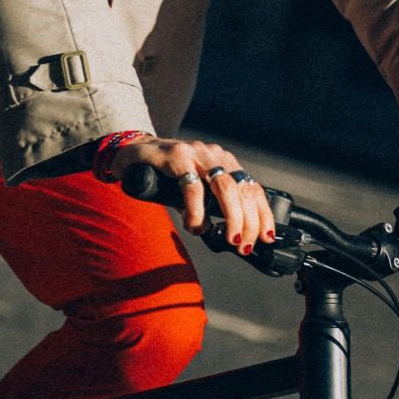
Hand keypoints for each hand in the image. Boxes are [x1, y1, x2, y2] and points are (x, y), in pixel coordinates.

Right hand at [112, 138, 275, 252]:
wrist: (132, 153)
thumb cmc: (165, 177)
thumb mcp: (195, 191)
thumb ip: (211, 207)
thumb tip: (230, 236)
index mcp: (225, 163)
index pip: (253, 188)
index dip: (263, 213)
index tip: (266, 236)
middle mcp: (215, 156)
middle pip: (243, 190)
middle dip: (248, 222)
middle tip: (243, 245)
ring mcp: (196, 154)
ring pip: (225, 188)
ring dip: (231, 218)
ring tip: (228, 238)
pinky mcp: (176, 157)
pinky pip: (193, 188)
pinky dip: (197, 211)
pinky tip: (195, 225)